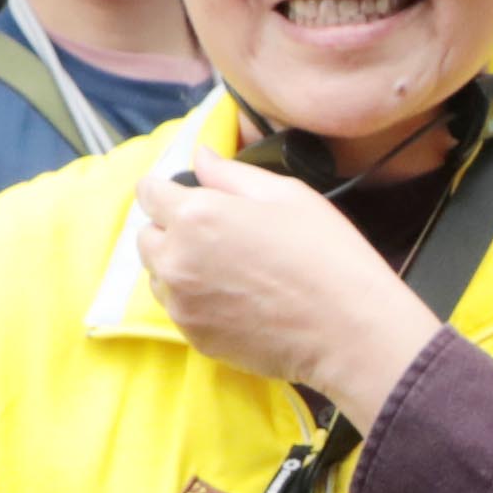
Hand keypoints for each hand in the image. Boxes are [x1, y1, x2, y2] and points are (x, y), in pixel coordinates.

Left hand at [127, 156, 444, 427]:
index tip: (189, 196)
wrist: (345, 330)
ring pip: (159, 275)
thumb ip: (231, 174)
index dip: (169, 190)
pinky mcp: (194, 335)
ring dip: (180, 266)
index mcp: (196, 215)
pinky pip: (179, 308)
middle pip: (147, 236)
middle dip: (171, 230)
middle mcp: (177, 259)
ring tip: (228, 269)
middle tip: (217, 235)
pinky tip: (235, 297)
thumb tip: (201, 157)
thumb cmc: (324, 255)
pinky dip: (196, 299)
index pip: (149, 192)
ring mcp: (182, 302)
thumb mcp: (286, 194)